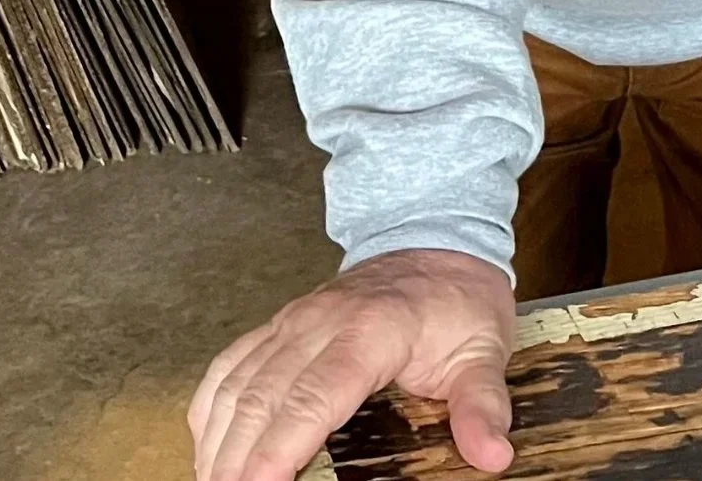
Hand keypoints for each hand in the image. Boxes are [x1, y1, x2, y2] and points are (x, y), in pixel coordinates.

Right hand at [190, 248, 516, 480]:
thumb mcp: (484, 349)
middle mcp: (320, 322)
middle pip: (264, 396)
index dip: (282, 444)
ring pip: (238, 382)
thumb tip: (492, 455)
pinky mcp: (278, 326)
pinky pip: (230, 364)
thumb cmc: (455, 303)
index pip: (317, 393)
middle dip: (240, 457)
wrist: (434, 244)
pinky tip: (209, 445)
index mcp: (372, 329)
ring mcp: (293, 321)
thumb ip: (483, 403)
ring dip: (219, 440)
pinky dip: (211, 408)